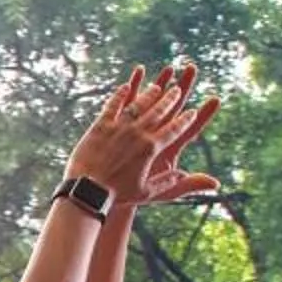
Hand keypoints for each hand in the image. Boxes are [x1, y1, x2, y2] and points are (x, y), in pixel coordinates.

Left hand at [65, 61, 209, 206]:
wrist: (88, 190)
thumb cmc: (118, 195)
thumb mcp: (146, 192)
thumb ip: (166, 182)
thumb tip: (181, 176)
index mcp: (150, 148)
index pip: (174, 130)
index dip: (185, 120)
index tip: (193, 112)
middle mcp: (137, 133)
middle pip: (159, 111)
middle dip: (171, 99)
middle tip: (178, 89)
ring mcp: (119, 127)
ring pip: (138, 105)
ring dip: (150, 94)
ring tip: (158, 87)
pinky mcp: (101, 125)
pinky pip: (113, 105)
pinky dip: (120, 94)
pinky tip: (126, 86)